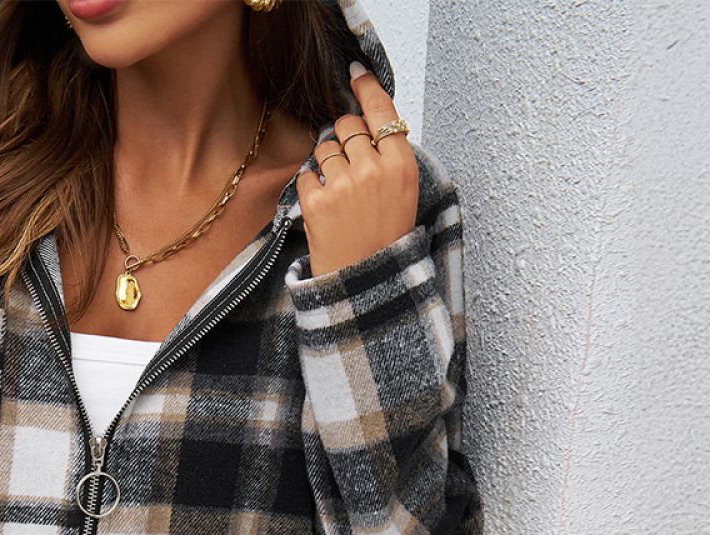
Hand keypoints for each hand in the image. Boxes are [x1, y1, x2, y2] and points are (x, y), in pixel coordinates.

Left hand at [295, 60, 418, 278]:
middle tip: (350, 167)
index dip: (366, 88)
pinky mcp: (316, 201)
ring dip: (326, 163)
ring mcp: (343, 184)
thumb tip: (365, 121)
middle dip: (345, 138)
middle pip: (348, 126)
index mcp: (400, 165)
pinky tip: (324, 207)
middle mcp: (372, 169)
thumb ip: (389, 155)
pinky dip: (311, 186)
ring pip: (324, 148)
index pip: (381, 110)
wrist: (366, 284)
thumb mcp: (403, 192)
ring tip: (339, 194)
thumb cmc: (386, 239)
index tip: (354, 75)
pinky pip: (306, 174)